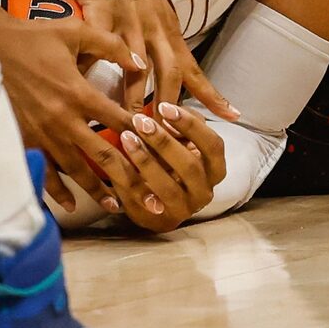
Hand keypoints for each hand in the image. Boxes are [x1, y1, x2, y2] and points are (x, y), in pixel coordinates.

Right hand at [0, 6, 138, 215]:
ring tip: (118, 206)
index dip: (143, 135)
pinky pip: (44, 172)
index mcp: (78, 93)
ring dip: (98, 191)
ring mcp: (43, 134)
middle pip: (103, 156)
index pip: (119, 120)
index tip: (161, 150)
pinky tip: (70, 204)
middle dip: (130, 178)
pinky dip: (57, 191)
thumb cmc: (33, 37)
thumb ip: (111, 45)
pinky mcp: (25, 140)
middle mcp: (63, 119)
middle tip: (151, 199)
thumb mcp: (75, 31)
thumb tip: (141, 63)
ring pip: (76, 170)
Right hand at [47, 0, 238, 122]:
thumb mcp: (148, 7)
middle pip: (169, 72)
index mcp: (167, 26)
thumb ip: (155, 39)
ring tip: (132, 126)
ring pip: (136, 66)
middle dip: (169, 106)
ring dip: (134, 97)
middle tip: (168, 137)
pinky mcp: (98, 9)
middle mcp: (153, 24)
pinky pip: (98, 45)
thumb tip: (158, 74)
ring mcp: (127, 17)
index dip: (212, 93)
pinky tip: (88, 88)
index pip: (193, 67)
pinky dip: (93, 68)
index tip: (232, 116)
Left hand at [102, 104, 226, 232]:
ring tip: (126, 137)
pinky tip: (113, 161)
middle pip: (189, 167)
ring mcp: (182, 210)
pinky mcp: (157, 221)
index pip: (213, 146)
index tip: (165, 106)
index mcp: (215, 170)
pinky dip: (127, 180)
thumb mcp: (183, 140)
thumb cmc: (172, 159)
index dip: (191, 125)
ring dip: (145, 161)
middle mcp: (204, 193)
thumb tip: (169, 110)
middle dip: (164, 142)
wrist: (158, 201)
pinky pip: (141, 201)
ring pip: (166, 188)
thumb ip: (182, 125)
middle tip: (141, 121)